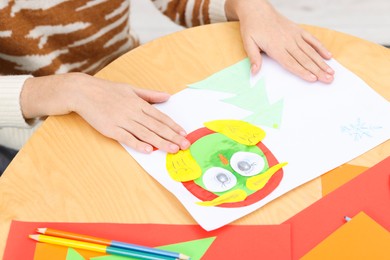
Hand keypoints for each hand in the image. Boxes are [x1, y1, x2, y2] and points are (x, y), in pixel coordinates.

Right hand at [21, 73, 189, 153]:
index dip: (173, 126)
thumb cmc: (107, 90)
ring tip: (173, 149)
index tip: (183, 133)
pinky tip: (148, 150)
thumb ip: (150, 95)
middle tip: (185, 145)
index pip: (160, 116)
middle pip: (156, 126)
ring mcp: (122, 121)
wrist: (83, 92)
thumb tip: (167, 96)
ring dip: (160, 142)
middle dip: (172, 137)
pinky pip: (127, 138)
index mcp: (139, 103)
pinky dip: (138, 144)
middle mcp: (133, 112)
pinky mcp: (111, 129)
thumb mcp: (131, 89)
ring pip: (145, 133)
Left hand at [225, 0, 333, 82]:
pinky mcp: (298, 30)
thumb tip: (254, 72)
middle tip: (329, 80)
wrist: (257, 9)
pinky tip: (328, 56)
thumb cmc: (252, 27)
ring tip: (331, 72)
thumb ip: (253, 58)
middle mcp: (287, 41)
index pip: (291, 63)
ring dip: (321, 62)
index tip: (313, 79)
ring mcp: (294, 35)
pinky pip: (312, 39)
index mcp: (275, 47)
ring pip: (311, 51)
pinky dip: (321, 47)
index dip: (302, 71)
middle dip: (317, 70)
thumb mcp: (248, 42)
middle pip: (304, 59)